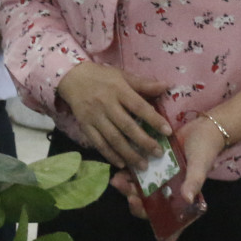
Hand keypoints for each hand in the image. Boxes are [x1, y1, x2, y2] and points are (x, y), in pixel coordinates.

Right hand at [54, 62, 174, 171]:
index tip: (167, 132)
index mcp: (119, 90)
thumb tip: (166, 86)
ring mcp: (95, 117)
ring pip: (113, 138)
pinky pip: (99, 143)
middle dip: (144, 142)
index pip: (139, 106)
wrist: (72, 78)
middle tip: (158, 154)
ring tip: (143, 165)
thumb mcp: (123, 76)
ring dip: (129, 153)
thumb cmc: (102, 77)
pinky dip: (110, 155)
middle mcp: (107, 105)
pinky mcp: (85, 126)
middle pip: (127, 126)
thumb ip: (144, 84)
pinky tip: (122, 164)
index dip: (154, 119)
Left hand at [105, 116, 222, 240]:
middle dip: (137, 205)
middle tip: (129, 195)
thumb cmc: (206, 151)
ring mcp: (160, 180)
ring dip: (128, 190)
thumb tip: (189, 199)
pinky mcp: (152, 166)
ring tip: (118, 181)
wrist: (202, 127)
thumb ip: (194, 182)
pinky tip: (120, 170)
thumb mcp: (201, 166)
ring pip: (141, 192)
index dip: (167, 240)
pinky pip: (138, 175)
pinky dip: (128, 175)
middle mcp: (170, 193)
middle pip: (151, 208)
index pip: (175, 225)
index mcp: (184, 200)